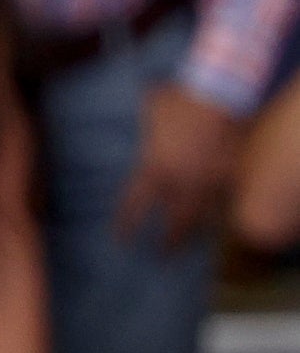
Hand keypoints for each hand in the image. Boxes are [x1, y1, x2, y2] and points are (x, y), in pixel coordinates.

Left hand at [117, 84, 243, 247]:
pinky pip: (224, 200)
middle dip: (168, 241)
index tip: (121, 240)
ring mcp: (208, 181)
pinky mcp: (231, 176)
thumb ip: (146, 121)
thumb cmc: (179, 100)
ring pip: (202, 216)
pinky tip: (215, 221)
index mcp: (153, 166)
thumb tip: (139, 107)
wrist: (220, 96)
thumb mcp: (151, 108)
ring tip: (189, 247)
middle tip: (161, 257)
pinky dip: (219, 212)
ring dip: (194, 234)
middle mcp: (180, 181)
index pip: (135, 203)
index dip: (127, 223)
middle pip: (173, 221)